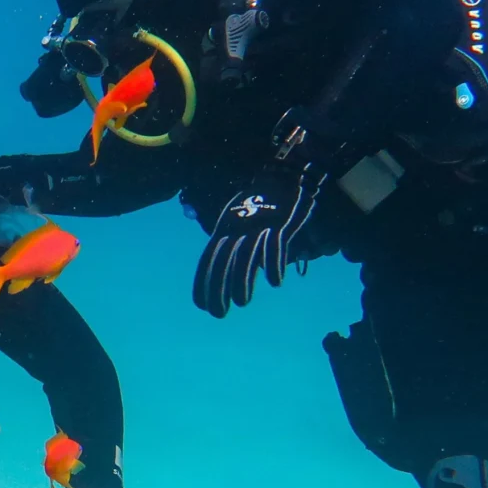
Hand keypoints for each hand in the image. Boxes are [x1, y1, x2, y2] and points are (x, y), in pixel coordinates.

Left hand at [192, 158, 329, 317]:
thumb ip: (241, 246)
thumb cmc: (263, 203)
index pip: (209, 258)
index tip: (201, 305)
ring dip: (242, 280)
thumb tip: (242, 270)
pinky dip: (275, 262)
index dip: (204, 281)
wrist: (285, 174)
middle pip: (223, 260)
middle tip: (218, 313)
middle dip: (218, 288)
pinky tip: (275, 282)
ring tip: (242, 302)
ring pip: (245, 255)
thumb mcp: (244, 223)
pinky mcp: (280, 222)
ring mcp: (258, 224)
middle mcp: (237, 227)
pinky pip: (275, 244)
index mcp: (225, 228)